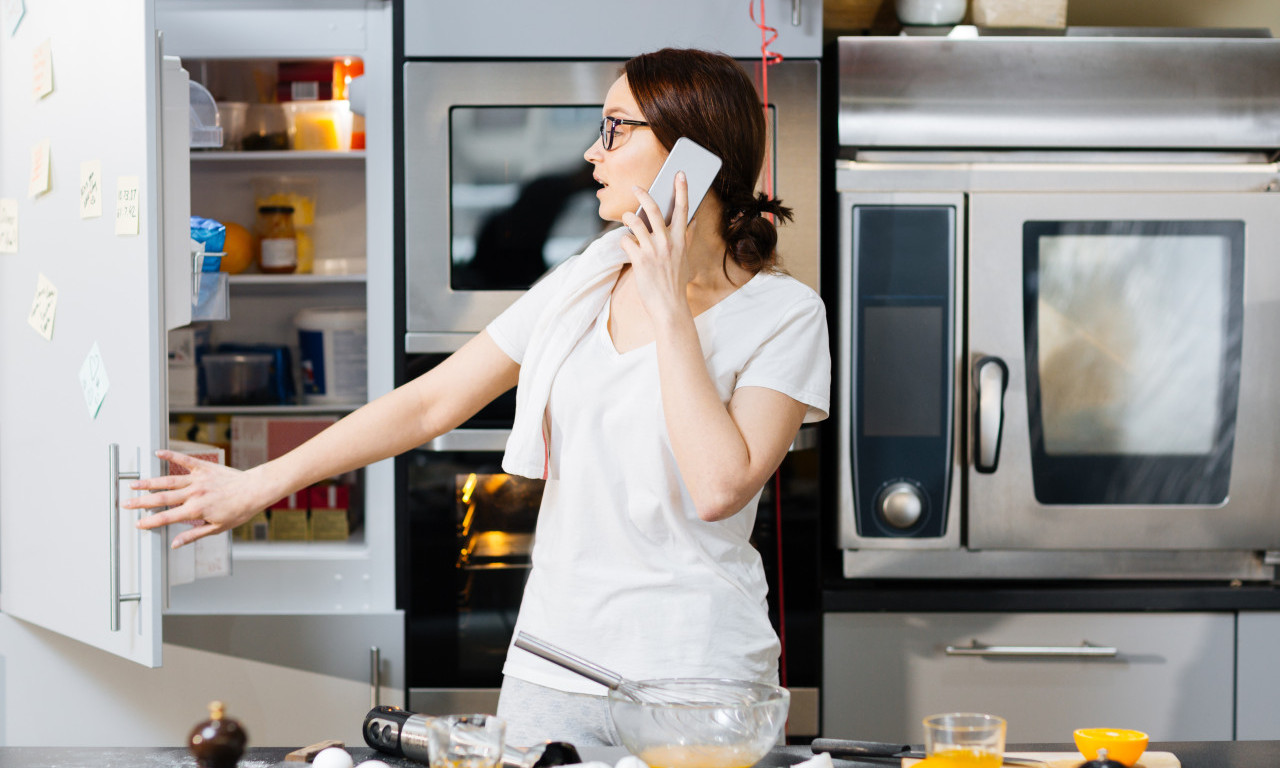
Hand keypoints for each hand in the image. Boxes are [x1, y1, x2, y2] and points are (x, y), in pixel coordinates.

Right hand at [127, 450, 266, 547]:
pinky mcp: (204, 467)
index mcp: (196, 510)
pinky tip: (158, 453)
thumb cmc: (239, 510)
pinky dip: (171, 455)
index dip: (150, 522)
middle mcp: (194, 493)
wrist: (254, 490)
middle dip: (141, 502)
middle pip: (162, 498)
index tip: (137, 524)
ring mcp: (198, 479)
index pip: (167, 517)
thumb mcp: (217, 528)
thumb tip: (175, 544)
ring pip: (168, 480)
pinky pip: (185, 460)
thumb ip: (193, 535)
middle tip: (125, 504)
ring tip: (133, 484)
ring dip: (149, 482)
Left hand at [619, 171, 697, 323]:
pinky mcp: (639, 260)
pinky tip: (627, 247)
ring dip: (627, 218)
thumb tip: (692, 221)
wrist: (669, 307)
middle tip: (636, 187)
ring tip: (626, 218)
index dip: (682, 189)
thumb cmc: (675, 284)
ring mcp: (653, 250)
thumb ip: (684, 239)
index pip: (683, 209)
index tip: (680, 174)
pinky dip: (624, 241)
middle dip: (644, 194)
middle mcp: (667, 242)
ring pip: (635, 222)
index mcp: (680, 241)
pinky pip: (626, 241)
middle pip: (654, 209)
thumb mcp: (685, 259)